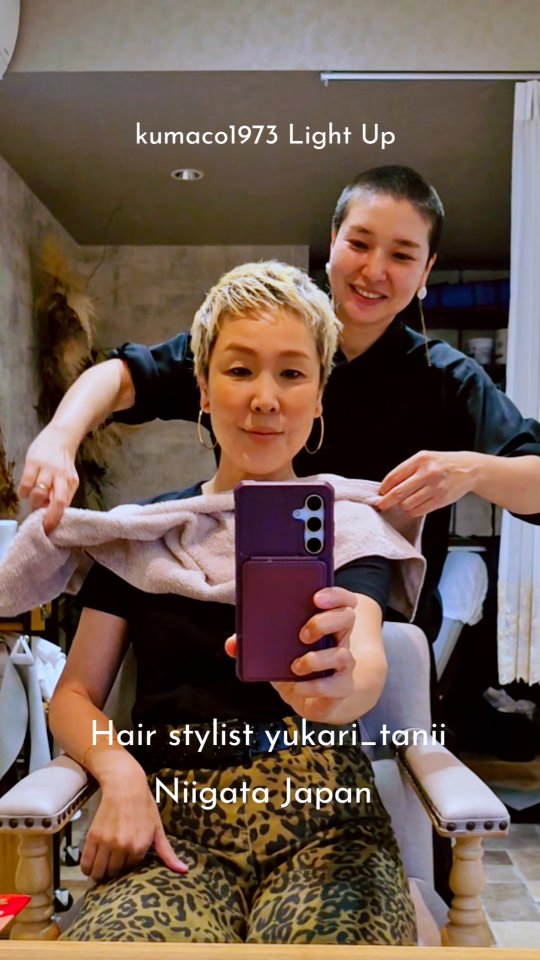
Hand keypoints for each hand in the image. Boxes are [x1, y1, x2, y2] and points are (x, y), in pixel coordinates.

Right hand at [18, 425, 78, 532]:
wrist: (60, 436)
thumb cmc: (62, 462)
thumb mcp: (68, 478)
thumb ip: (63, 495)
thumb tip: (52, 515)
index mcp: (71, 482)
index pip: (64, 505)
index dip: (55, 519)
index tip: (47, 530)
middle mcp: (61, 477)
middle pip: (55, 501)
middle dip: (45, 514)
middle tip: (38, 515)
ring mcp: (47, 469)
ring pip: (38, 493)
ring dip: (33, 501)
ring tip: (33, 498)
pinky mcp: (33, 462)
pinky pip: (25, 483)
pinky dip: (23, 492)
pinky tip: (25, 491)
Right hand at [80, 769, 187, 881]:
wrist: (125, 786)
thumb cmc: (144, 807)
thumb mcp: (158, 829)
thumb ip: (167, 853)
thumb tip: (184, 871)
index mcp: (140, 847)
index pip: (130, 871)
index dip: (127, 867)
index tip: (125, 862)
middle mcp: (123, 846)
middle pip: (113, 873)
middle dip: (113, 872)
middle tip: (113, 866)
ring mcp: (107, 842)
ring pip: (99, 871)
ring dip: (99, 873)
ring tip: (101, 870)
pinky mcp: (93, 836)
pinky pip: (86, 863)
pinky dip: (87, 868)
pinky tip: (90, 868)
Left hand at [225, 587, 357, 722]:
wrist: (312, 698)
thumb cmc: (295, 667)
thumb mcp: (274, 651)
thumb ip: (253, 644)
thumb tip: (232, 643)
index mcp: (326, 622)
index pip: (343, 599)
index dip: (334, 594)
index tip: (315, 596)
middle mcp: (340, 639)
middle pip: (347, 618)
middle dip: (324, 622)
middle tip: (302, 633)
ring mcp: (344, 664)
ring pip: (344, 654)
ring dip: (316, 659)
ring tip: (295, 665)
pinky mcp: (342, 687)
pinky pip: (336, 685)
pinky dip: (314, 686)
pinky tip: (298, 686)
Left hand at [377, 450, 476, 516]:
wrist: (468, 469)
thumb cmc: (443, 464)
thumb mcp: (425, 458)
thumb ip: (407, 470)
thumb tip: (387, 487)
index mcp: (420, 460)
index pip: (394, 476)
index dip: (384, 487)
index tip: (380, 493)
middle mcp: (428, 473)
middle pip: (398, 492)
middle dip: (386, 501)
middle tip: (381, 505)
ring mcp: (435, 487)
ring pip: (407, 504)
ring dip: (403, 505)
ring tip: (407, 501)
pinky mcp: (441, 499)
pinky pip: (419, 510)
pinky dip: (413, 510)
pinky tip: (415, 505)